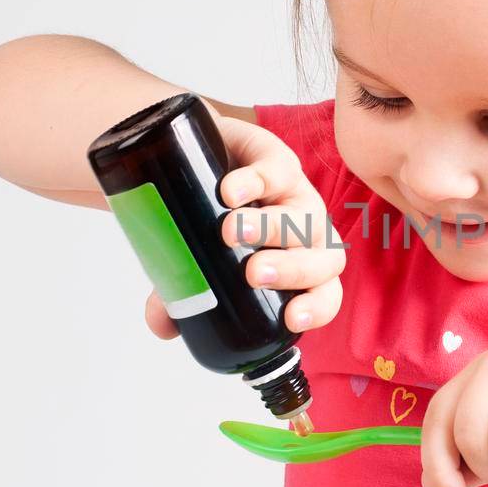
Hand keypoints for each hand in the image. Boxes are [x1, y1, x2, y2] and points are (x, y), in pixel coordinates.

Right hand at [144, 112, 345, 339]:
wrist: (202, 160)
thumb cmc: (214, 222)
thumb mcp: (200, 260)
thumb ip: (186, 294)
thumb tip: (162, 327)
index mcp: (301, 268)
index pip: (325, 295)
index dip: (316, 308)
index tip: (289, 317)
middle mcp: (308, 235)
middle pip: (321, 259)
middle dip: (291, 269)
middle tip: (252, 273)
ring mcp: (298, 196)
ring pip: (303, 217)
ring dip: (272, 226)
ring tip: (230, 231)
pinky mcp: (280, 159)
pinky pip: (280, 170)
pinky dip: (257, 180)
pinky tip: (230, 191)